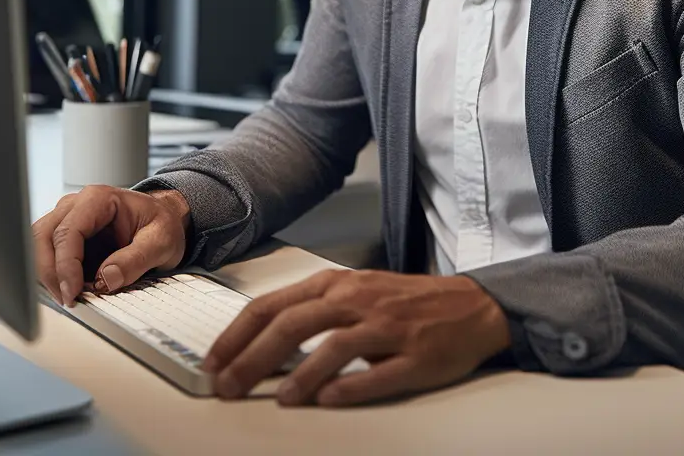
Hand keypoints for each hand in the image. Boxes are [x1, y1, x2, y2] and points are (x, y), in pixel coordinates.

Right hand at [32, 186, 190, 306]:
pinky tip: (73, 288)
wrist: (166, 221)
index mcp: (99, 199)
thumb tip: (105, 279)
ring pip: (39, 247)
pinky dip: (54, 275)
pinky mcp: (66, 238)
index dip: (64, 265)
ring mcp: (68, 220)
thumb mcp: (162, 241)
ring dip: (49, 275)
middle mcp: (77, 205)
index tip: (72, 292)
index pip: (68, 231)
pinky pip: (48, 256)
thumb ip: (136, 259)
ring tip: (72, 296)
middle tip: (68, 299)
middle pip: (43, 237)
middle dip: (50, 272)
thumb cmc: (163, 224)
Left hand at [202, 269, 510, 406]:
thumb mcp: (357, 293)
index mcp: (339, 284)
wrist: (470, 306)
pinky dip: (349, 387)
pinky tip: (328, 400)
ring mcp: (387, 327)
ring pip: (334, 346)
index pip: (275, 304)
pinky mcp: (414, 355)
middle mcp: (359, 300)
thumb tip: (261, 344)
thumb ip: (315, 312)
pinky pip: (377, 372)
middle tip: (228, 386)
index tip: (213, 361)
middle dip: (253, 357)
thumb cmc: (407, 302)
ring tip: (279, 398)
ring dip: (300, 375)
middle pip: (295, 323)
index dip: (238, 334)